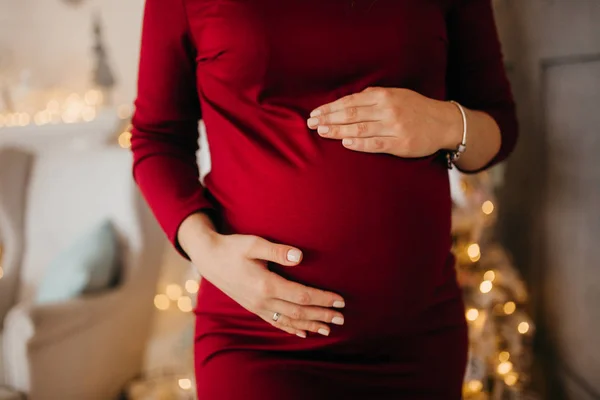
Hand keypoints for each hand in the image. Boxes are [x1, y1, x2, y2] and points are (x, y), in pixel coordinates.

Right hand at [181, 215, 345, 337]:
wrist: (208, 258)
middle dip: (322, 315)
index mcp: (266, 285)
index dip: (322, 299)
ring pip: (288, 320)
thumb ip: (278, 251)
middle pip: (299, 312)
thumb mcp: (254, 243)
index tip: (340, 300)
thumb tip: (300, 256)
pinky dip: (291, 328)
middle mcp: (262, 300)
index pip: (302, 296)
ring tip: (328, 329)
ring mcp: (257, 306)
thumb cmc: (233, 247)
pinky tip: (302, 333)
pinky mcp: (253, 307)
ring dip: (310, 325)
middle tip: (342, 318)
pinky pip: (275, 322)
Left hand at [306, 87, 462, 156]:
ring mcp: (394, 127)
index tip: (315, 113)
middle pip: (351, 114)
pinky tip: (345, 142)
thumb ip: (372, 97)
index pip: (350, 102)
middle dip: (328, 119)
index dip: (330, 108)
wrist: (443, 122)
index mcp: (384, 96)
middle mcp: (388, 110)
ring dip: (338, 131)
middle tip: (311, 123)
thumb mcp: (395, 94)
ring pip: (360, 129)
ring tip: (322, 132)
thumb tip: (346, 102)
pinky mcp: (400, 144)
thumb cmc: (415, 108)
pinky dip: (359, 143)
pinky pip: (375, 144)